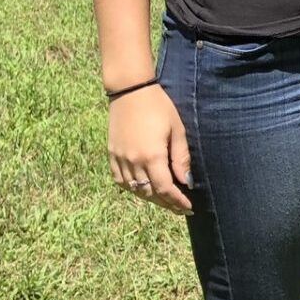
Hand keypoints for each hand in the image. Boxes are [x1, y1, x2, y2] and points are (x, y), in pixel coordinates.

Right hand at [107, 84, 192, 215]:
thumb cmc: (159, 107)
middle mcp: (133, 162)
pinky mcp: (111, 154)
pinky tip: (142, 189)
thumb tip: (187, 181)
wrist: (131, 91)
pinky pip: (120, 180)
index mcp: (152, 156)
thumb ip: (181, 158)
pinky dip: (132, 188)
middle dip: (166, 203)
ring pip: (134, 189)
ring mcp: (119, 159)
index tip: (188, 208)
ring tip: (164, 201)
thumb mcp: (177, 130)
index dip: (177, 201)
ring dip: (150, 198)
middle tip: (180, 208)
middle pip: (150, 193)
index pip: (165, 189)